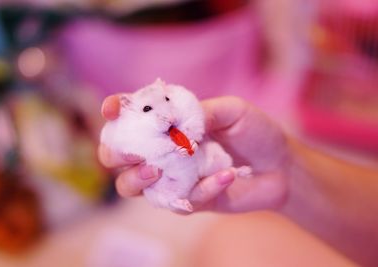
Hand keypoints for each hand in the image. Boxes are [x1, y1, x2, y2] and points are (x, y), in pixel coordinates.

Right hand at [99, 95, 290, 212]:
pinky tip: (225, 177)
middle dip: (114, 153)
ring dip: (136, 179)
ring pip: (131, 186)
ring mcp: (172, 178)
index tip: (111, 110)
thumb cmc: (256, 132)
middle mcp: (163, 151)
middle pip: (117, 156)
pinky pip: (178, 201)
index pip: (131, 117)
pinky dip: (201, 190)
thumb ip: (202, 112)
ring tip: (156, 170)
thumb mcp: (233, 111)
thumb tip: (173, 122)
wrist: (281, 166)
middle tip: (131, 151)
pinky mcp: (188, 201)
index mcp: (169, 124)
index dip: (115, 113)